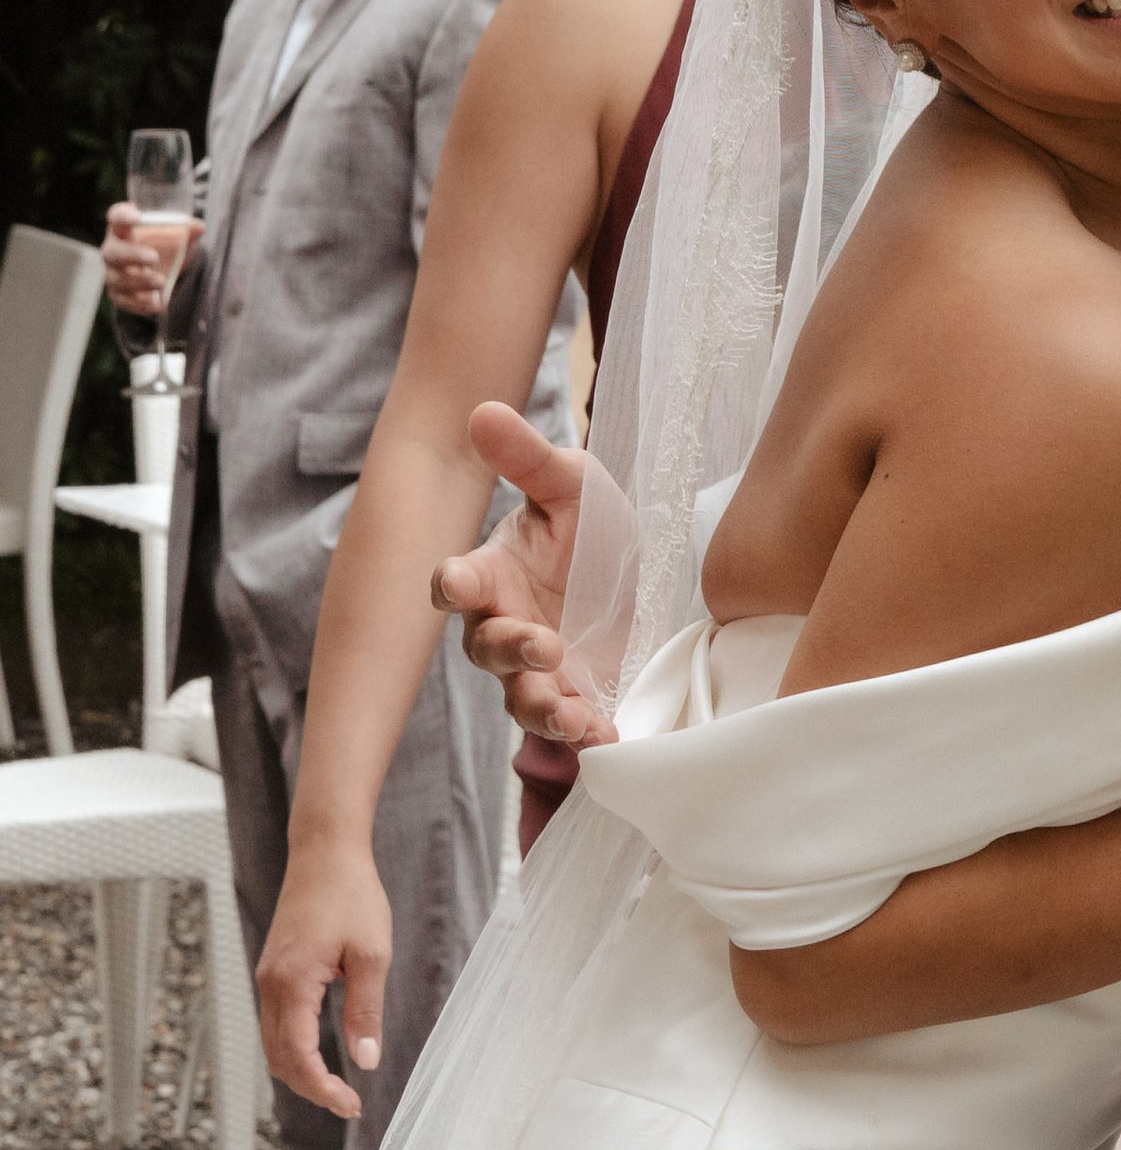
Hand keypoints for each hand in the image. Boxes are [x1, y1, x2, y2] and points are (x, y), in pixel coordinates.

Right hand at [101, 202, 199, 318]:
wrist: (162, 269)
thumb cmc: (163, 244)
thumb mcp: (176, 235)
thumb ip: (185, 230)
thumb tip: (197, 227)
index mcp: (123, 227)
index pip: (116, 216)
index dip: (123, 216)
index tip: (136, 216)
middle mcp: (113, 249)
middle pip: (113, 252)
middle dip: (132, 255)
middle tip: (154, 257)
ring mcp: (113, 274)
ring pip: (118, 280)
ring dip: (140, 282)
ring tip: (161, 281)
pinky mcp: (119, 294)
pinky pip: (124, 301)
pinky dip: (140, 304)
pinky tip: (156, 304)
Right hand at [258, 842, 392, 1120]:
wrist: (325, 852)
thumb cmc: (352, 895)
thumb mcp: (372, 954)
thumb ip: (366, 1010)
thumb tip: (365, 1060)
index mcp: (292, 983)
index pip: (298, 1057)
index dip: (322, 1088)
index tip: (351, 1104)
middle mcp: (271, 985)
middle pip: (279, 1058)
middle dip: (310, 1087)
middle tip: (348, 1103)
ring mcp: (268, 977)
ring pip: (273, 1043)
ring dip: (300, 1070)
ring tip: (336, 1087)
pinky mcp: (274, 970)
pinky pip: (275, 1023)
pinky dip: (294, 1047)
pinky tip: (320, 1053)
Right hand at [443, 406, 615, 747]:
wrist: (641, 573)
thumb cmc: (589, 527)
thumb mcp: (573, 483)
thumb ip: (527, 458)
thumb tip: (482, 411)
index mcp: (491, 573)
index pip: (453, 584)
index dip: (450, 585)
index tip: (455, 584)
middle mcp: (504, 626)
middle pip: (486, 649)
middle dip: (510, 650)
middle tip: (543, 645)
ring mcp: (538, 669)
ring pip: (522, 698)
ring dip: (543, 707)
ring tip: (572, 714)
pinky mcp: (576, 696)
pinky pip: (569, 724)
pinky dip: (584, 735)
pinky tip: (606, 738)